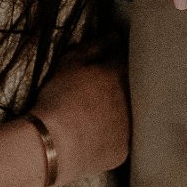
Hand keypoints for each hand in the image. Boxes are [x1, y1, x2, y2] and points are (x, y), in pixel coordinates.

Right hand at [31, 50, 129, 186]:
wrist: (54, 143)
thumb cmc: (59, 98)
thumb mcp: (70, 64)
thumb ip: (95, 47)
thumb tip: (114, 36)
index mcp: (120, 74)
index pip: (126, 62)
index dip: (114, 63)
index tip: (103, 69)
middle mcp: (132, 99)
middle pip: (132, 89)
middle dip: (119, 89)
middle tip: (96, 95)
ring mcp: (130, 127)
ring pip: (129, 115)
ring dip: (117, 114)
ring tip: (94, 118)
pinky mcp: (124, 150)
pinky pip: (120, 140)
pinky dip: (110, 138)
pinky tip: (93, 138)